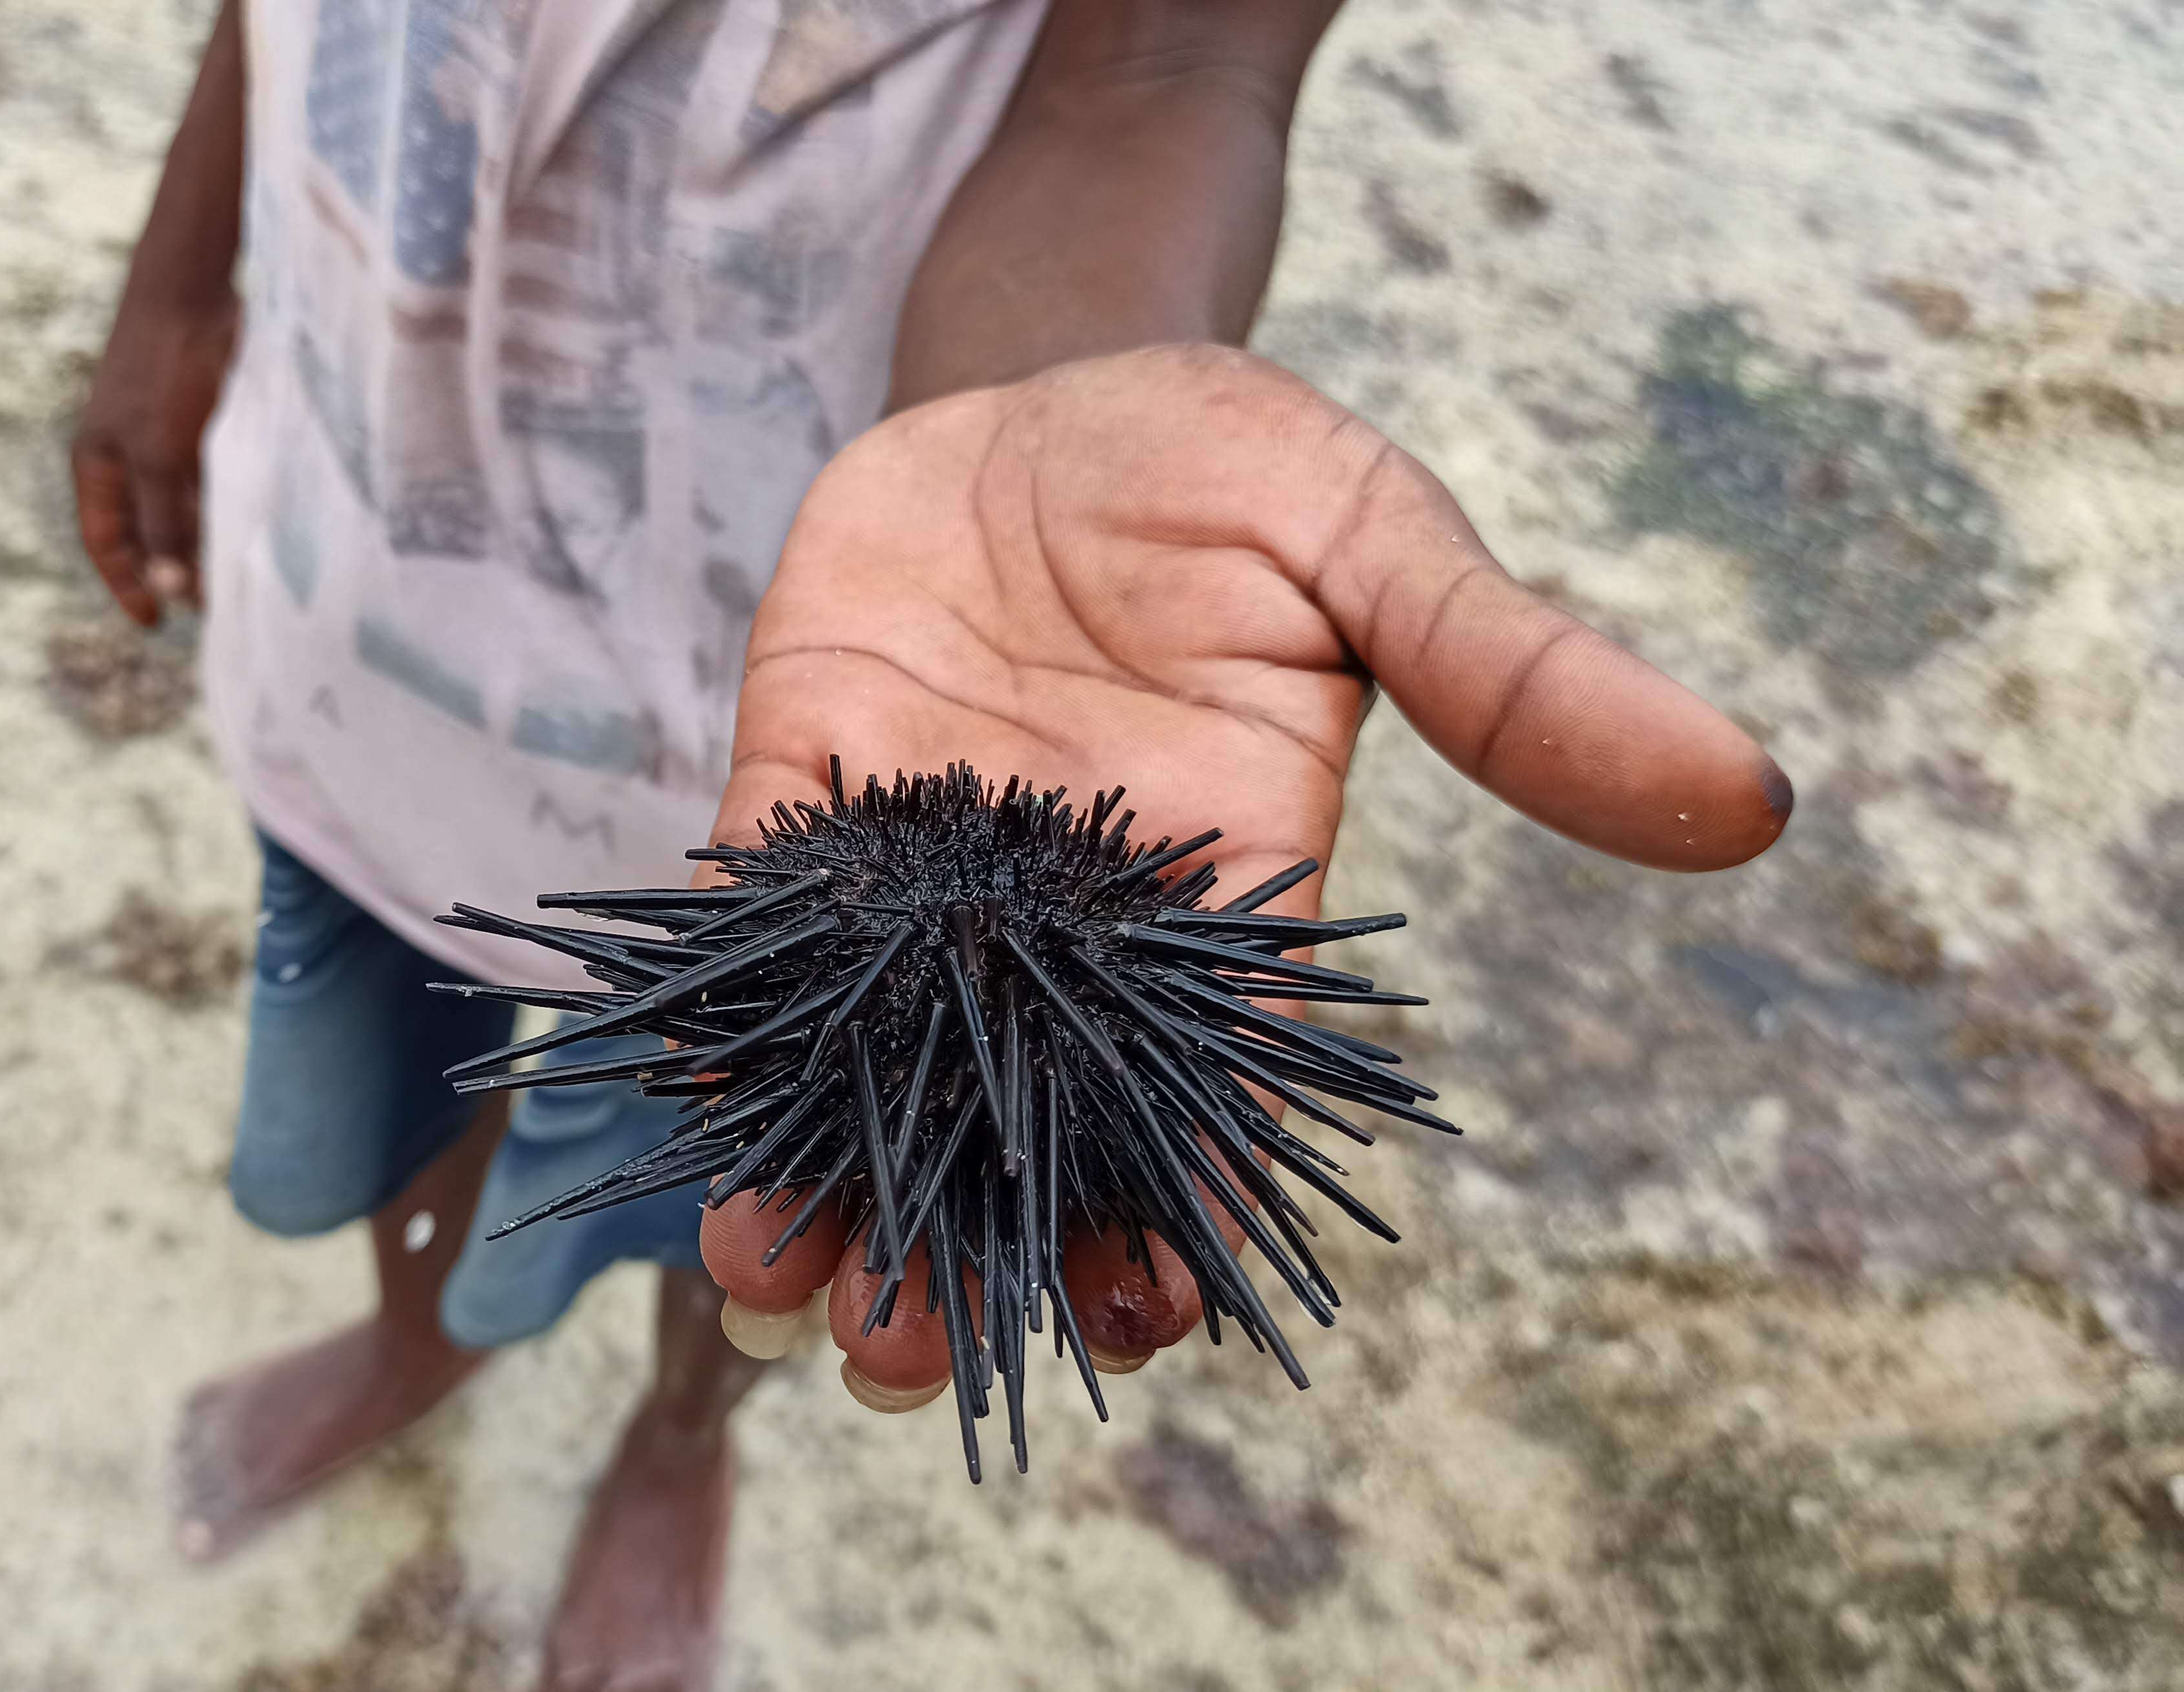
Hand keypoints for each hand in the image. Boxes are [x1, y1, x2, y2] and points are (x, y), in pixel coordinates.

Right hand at [70, 294, 237, 624]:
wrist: (194, 289)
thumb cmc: (163, 371)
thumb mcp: (160, 455)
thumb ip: (165, 522)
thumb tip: (171, 589)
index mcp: (97, 463)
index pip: (105, 540)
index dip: (127, 582)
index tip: (157, 621)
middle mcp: (127, 453)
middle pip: (147, 527)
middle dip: (174, 565)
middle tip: (213, 604)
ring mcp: (163, 433)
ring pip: (184, 504)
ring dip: (207, 536)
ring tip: (241, 573)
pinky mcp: (201, 416)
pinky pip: (211, 475)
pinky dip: (228, 501)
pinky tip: (257, 523)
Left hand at [693, 344, 1789, 1404]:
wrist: (1046, 383)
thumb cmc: (1231, 470)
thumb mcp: (1377, 545)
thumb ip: (1515, 675)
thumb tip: (1748, 796)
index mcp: (1211, 899)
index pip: (1203, 1100)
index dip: (1178, 1221)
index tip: (1138, 1322)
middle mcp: (1053, 922)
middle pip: (1013, 1125)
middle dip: (959, 1247)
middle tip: (895, 1349)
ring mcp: (914, 869)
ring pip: (864, 1068)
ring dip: (817, 1185)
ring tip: (771, 1286)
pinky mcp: (800, 792)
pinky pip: (750, 927)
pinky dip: (718, 1023)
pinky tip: (685, 1114)